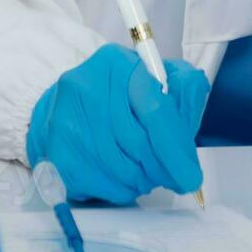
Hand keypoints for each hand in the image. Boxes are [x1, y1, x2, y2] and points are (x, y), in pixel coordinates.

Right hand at [26, 44, 209, 203]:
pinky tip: (124, 177)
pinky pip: (104, 185)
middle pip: (139, 145)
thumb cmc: (117, 96)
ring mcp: (66, 122)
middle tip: (174, 176)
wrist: (64, 107)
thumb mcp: (157, 79)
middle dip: (163, 168)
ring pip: (123, 170)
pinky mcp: (58, 153)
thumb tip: (192, 109)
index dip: (175, 150)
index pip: (153, 111)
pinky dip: (123, 189)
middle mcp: (86, 88)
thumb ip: (183, 89)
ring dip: (144, 179)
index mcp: (115, 63)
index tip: (190, 176)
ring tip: (146, 171)